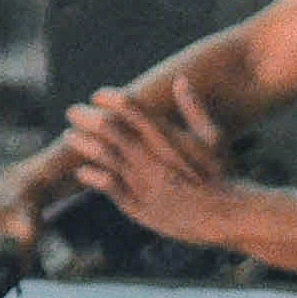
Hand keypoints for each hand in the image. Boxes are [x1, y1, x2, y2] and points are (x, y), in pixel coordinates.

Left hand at [60, 78, 245, 249]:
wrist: (226, 216)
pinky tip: (82, 171)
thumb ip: (194, 109)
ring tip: (70, 136)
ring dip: (82, 143)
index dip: (110, 97)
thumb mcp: (213, 139)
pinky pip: (107, 186)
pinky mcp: (139, 205)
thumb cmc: (220, 175)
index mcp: (169, 137)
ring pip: (103, 154)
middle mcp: (152, 157)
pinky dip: (91, 176)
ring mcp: (144, 181)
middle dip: (86, 117)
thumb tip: (181, 80)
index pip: (131, 107)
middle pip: (109, 128)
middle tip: (73, 111)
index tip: (99, 95)